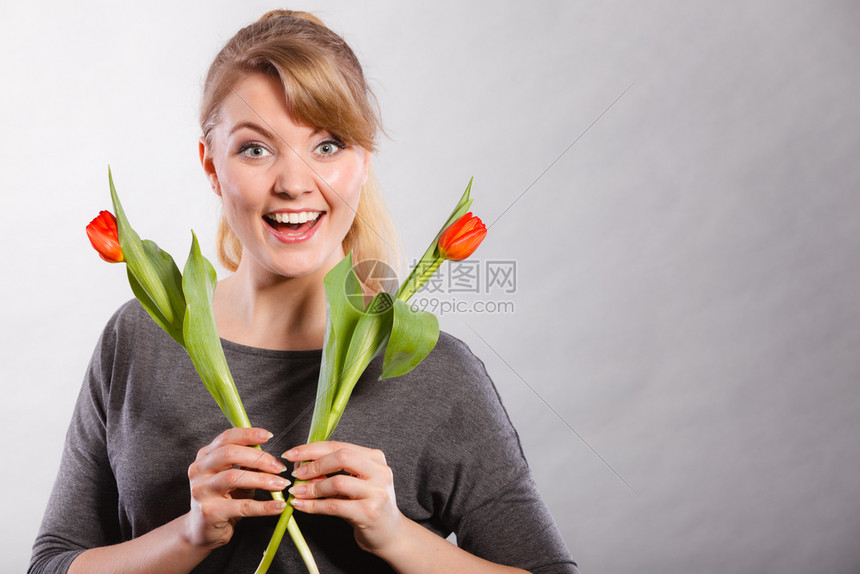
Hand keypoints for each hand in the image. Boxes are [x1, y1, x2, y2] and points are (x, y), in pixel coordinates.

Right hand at [185, 427, 288, 548]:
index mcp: (205, 457)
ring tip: (282, 484)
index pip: (226, 437)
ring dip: (263, 480)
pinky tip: (279, 506)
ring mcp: (201, 491)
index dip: (248, 434)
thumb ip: (246, 464)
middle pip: (229, 454)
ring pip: (234, 477)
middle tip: (279, 467)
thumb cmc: (222, 499)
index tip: (269, 436)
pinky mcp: (209, 512)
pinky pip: (242, 506)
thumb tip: (271, 457)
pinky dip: (264, 506)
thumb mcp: (233, 477)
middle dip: (259, 458)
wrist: (202, 531)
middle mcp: (199, 471)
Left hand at [283, 441, 404, 554]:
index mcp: (375, 458)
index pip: (339, 446)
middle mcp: (379, 471)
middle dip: (313, 464)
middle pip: (342, 457)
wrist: (389, 534)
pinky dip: (313, 505)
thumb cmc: (367, 505)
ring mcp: (377, 492)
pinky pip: (335, 506)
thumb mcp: (353, 483)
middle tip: (296, 474)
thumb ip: (331, 472)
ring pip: (338, 482)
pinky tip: (301, 505)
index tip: (291, 454)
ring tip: (296, 492)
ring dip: (312, 487)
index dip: (312, 449)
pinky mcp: (369, 513)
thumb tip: (301, 467)